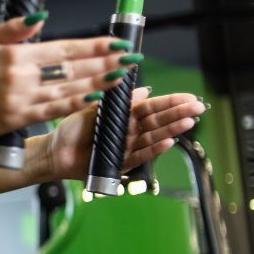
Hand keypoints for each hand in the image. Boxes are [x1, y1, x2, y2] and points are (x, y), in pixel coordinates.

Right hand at [0, 16, 139, 137]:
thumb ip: (12, 29)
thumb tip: (40, 16)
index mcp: (14, 56)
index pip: (63, 49)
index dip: (93, 47)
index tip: (116, 44)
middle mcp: (20, 78)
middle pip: (71, 70)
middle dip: (105, 63)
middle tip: (130, 58)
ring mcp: (19, 100)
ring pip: (67, 91)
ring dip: (97, 83)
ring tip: (121, 77)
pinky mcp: (17, 118)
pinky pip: (53, 111)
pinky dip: (76, 104)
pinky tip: (95, 98)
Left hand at [41, 87, 206, 181]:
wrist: (55, 152)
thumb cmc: (71, 129)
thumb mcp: (92, 110)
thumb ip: (117, 102)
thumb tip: (143, 89)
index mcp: (123, 116)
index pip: (151, 107)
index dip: (170, 102)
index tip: (189, 97)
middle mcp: (129, 131)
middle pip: (158, 122)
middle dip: (178, 114)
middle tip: (198, 107)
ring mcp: (127, 147)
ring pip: (153, 138)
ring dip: (171, 130)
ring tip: (188, 122)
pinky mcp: (121, 164)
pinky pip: (140, 156)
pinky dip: (154, 149)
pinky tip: (169, 142)